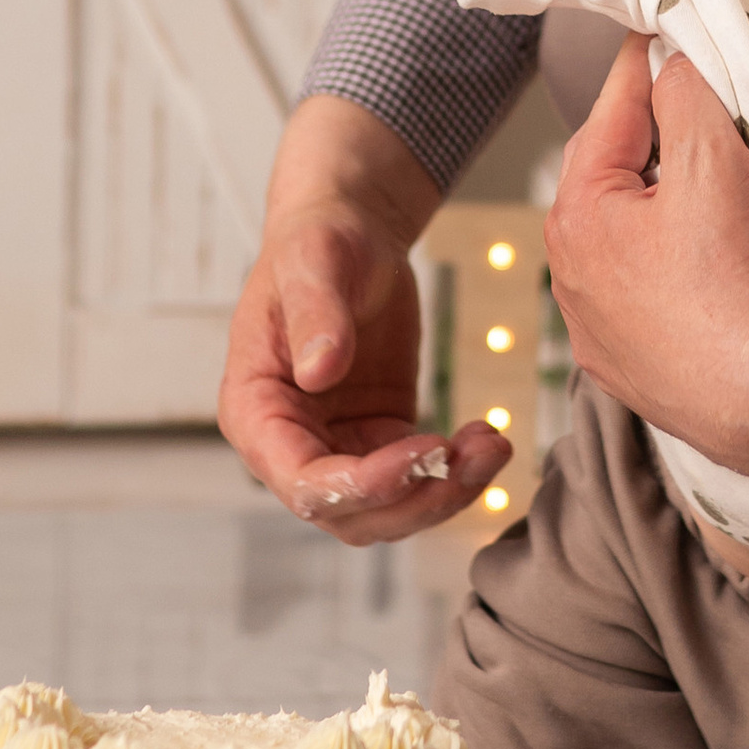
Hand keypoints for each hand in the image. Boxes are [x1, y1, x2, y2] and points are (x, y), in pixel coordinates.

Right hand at [216, 97, 508, 541]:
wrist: (351, 235)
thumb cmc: (319, 242)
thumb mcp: (314, 262)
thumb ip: (314, 315)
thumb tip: (319, 372)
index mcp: (255, 412)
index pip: (302, 482)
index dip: (363, 484)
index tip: (425, 450)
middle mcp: (289, 445)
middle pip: (349, 514)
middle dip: (416, 498)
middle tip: (475, 457)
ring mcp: (337, 448)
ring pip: (389, 509)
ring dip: (445, 492)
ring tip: (493, 445)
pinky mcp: (381, 440)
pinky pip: (416, 480)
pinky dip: (455, 472)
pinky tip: (487, 436)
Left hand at [545, 36, 748, 480]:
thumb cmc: (736, 284)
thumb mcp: (713, 163)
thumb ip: (684, 94)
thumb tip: (670, 62)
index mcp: (577, 214)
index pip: (610, 112)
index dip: (643, 68)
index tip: (662, 34)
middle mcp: (570, 274)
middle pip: (610, 176)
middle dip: (647, 139)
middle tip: (691, 105)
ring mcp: (597, 329)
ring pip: (623, 239)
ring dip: (653, 208)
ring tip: (702, 189)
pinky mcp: (631, 370)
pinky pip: (641, 295)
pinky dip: (665, 269)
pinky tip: (702, 266)